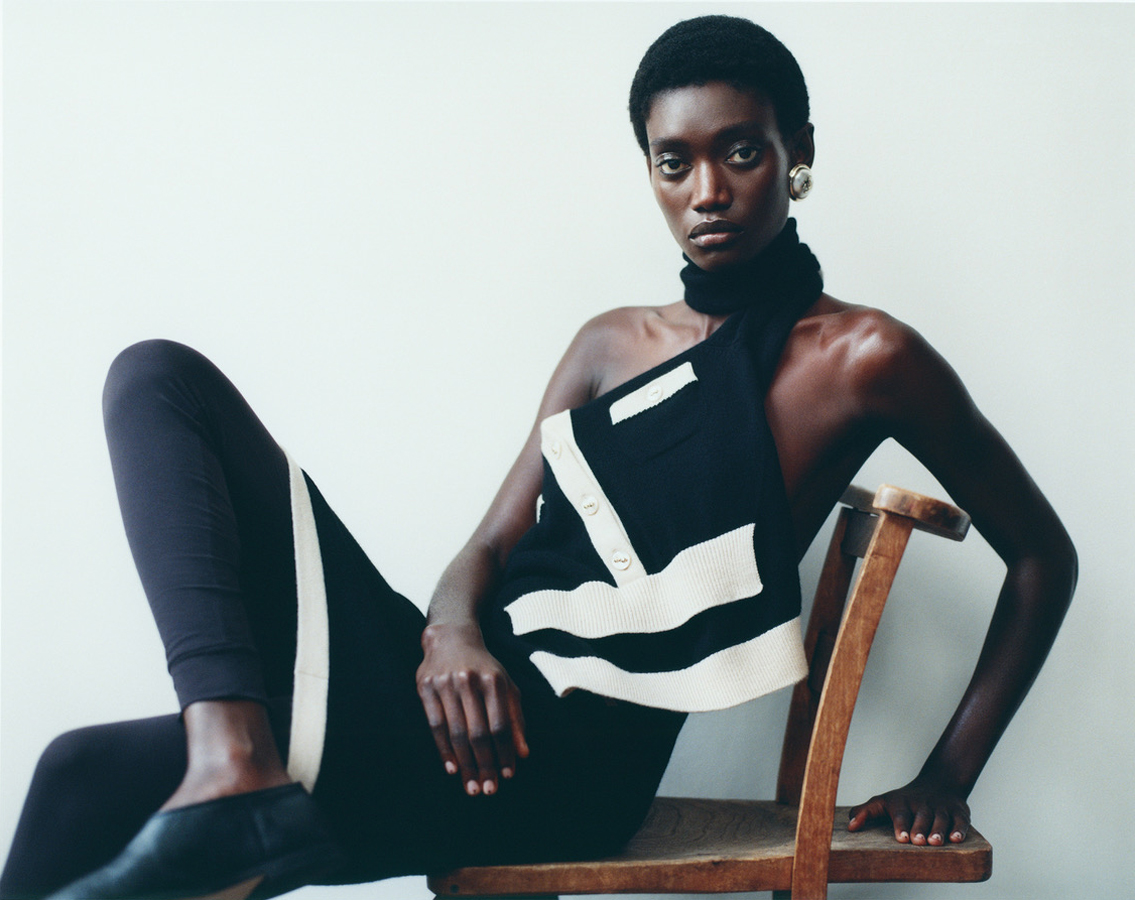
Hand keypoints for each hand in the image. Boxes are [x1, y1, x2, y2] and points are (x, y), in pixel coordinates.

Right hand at [416, 621, 528, 796]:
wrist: (450, 637)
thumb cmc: (483, 667)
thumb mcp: (505, 686)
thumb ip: (516, 718)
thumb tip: (522, 754)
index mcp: (493, 680)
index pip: (501, 725)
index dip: (505, 752)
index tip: (508, 775)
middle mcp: (469, 681)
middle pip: (478, 733)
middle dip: (485, 764)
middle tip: (488, 790)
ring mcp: (445, 684)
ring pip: (456, 733)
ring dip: (465, 764)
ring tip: (471, 786)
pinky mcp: (425, 687)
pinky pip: (435, 725)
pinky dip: (444, 750)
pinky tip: (452, 768)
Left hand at [847, 776, 970, 845]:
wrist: (938, 782)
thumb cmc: (904, 800)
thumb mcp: (883, 802)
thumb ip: (865, 812)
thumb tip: (850, 827)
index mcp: (902, 802)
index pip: (900, 813)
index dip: (901, 825)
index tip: (902, 838)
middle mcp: (922, 803)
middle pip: (921, 816)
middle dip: (920, 828)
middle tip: (919, 841)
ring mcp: (941, 807)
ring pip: (940, 818)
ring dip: (939, 830)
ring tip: (936, 842)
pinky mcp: (959, 811)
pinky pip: (960, 820)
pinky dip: (959, 829)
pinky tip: (956, 839)